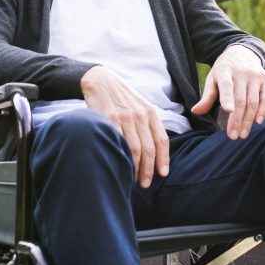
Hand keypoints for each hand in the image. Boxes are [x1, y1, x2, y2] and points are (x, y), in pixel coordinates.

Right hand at [81, 66, 169, 186]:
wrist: (100, 81)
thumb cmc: (121, 97)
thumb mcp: (139, 105)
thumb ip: (147, 123)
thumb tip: (154, 148)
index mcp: (150, 112)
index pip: (161, 139)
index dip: (164, 159)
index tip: (163, 173)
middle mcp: (139, 115)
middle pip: (149, 148)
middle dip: (149, 169)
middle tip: (146, 183)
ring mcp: (124, 118)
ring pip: (134, 149)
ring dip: (136, 168)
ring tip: (134, 179)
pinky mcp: (109, 119)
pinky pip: (118, 143)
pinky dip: (121, 157)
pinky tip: (121, 166)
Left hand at [191, 45, 264, 139]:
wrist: (242, 53)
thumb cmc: (224, 70)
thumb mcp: (212, 79)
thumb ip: (206, 97)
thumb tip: (196, 111)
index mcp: (225, 71)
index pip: (227, 85)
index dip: (227, 98)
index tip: (228, 111)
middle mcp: (242, 72)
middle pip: (241, 99)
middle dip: (237, 120)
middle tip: (233, 136)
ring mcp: (255, 75)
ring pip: (253, 101)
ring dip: (249, 120)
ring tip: (243, 134)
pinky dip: (264, 111)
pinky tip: (258, 122)